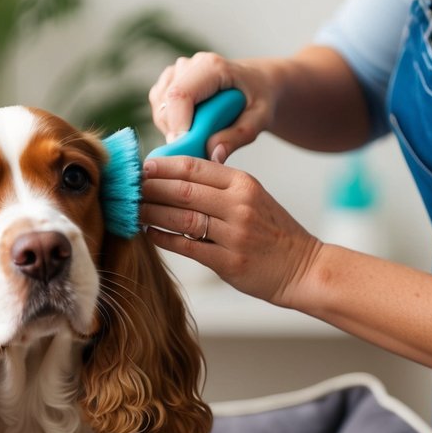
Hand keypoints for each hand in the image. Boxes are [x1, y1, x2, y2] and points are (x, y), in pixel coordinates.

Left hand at [140, 156, 322, 308]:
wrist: (303, 267)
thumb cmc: (272, 233)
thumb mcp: (254, 197)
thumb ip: (220, 186)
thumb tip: (175, 177)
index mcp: (244, 183)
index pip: (194, 167)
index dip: (162, 166)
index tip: (140, 167)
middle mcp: (239, 205)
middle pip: (183, 190)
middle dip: (150, 188)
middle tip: (128, 188)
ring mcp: (234, 234)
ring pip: (182, 218)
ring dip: (152, 213)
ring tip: (133, 210)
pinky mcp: (229, 262)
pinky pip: (188, 246)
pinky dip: (164, 238)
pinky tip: (149, 232)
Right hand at [148, 53, 276, 163]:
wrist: (257, 85)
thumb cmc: (260, 99)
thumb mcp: (260, 119)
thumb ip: (238, 137)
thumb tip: (214, 157)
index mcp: (211, 67)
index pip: (179, 95)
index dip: (178, 126)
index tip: (189, 150)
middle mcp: (188, 65)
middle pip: (166, 106)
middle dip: (179, 134)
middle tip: (203, 146)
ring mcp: (174, 73)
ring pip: (159, 111)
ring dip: (175, 131)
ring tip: (203, 133)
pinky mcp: (166, 84)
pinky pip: (159, 112)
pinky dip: (171, 126)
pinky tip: (192, 127)